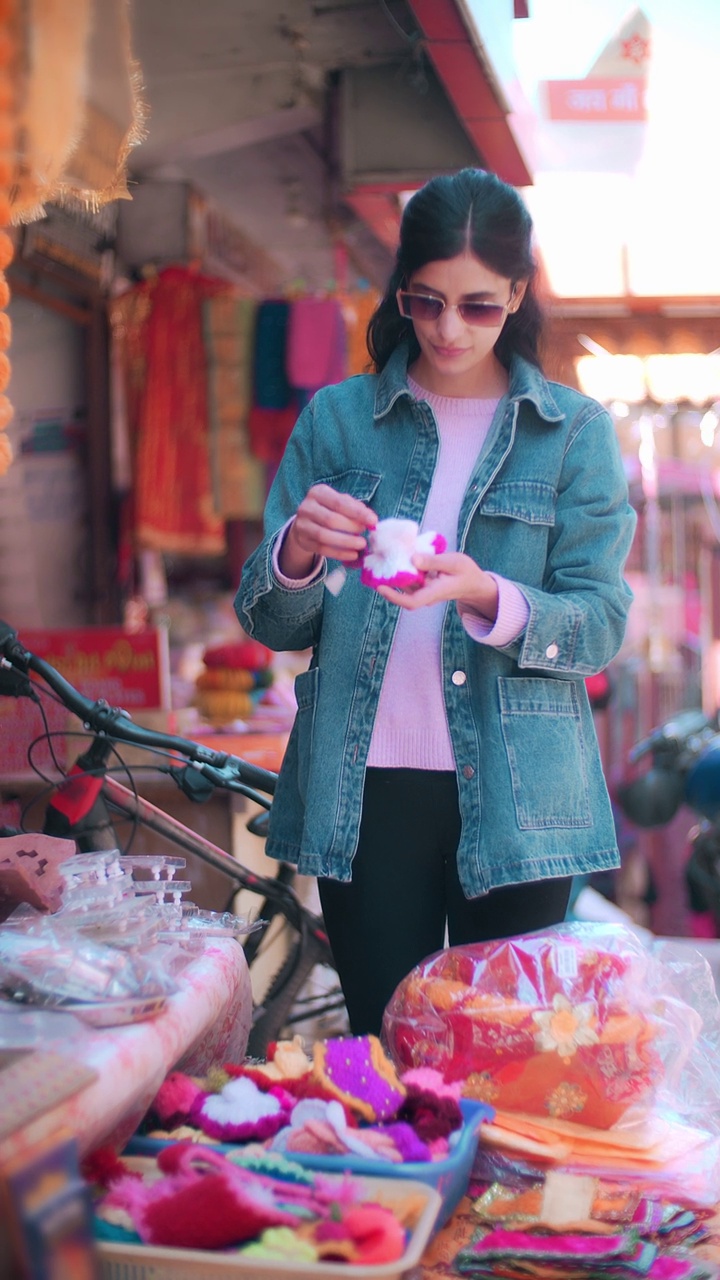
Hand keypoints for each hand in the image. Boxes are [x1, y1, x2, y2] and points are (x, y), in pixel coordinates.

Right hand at [279, 484, 376, 578]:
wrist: (306, 524)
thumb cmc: (329, 510)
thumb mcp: (341, 503)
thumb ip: (356, 508)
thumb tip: (371, 519)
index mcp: (318, 493)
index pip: (339, 503)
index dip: (357, 513)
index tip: (374, 521)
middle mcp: (306, 507)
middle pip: (330, 519)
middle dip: (351, 528)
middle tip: (365, 534)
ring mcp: (302, 525)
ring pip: (324, 536)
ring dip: (346, 542)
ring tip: (361, 545)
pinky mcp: (303, 541)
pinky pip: (322, 549)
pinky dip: (339, 553)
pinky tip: (352, 555)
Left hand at [377, 551, 498, 618]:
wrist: (474, 583)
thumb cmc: (466, 572)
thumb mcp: (454, 562)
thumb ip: (434, 561)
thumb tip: (412, 559)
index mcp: (435, 592)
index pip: (412, 601)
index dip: (394, 597)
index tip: (380, 587)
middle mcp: (426, 595)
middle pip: (403, 593)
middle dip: (388, 581)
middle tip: (375, 563)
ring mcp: (424, 591)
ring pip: (405, 585)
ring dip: (394, 573)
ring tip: (383, 556)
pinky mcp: (424, 586)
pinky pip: (410, 580)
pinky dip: (403, 569)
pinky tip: (398, 556)